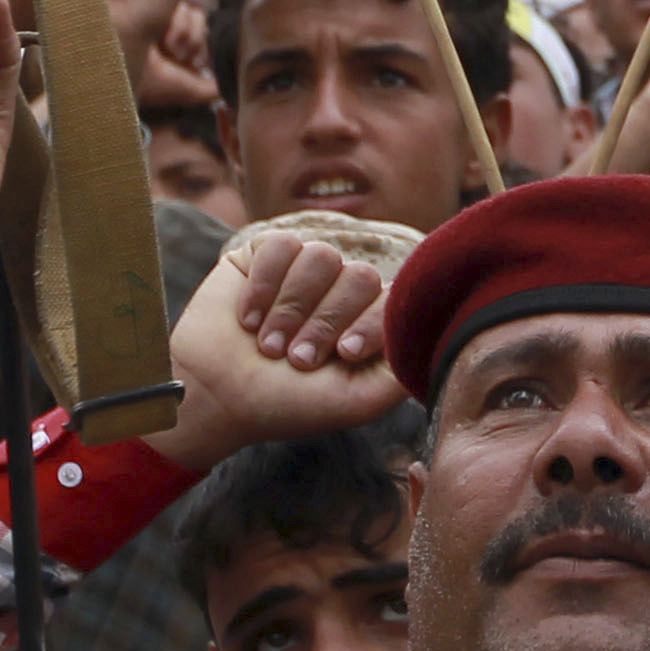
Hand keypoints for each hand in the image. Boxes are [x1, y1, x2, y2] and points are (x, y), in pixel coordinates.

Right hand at [158, 220, 411, 471]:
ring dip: (291, 307)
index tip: (341, 355)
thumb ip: (400, 372)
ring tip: (267, 344)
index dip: (370, 324)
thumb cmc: (286, 404)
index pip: (393, 300)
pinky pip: (280, 246)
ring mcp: (303, 270)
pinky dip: (264, 286)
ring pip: (320, 256)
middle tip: (294, 358)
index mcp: (368, 319)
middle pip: (359, 275)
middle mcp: (340, 290)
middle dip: (324, 321)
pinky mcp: (264, 255)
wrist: (215, 398)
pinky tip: (248, 319)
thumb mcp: (355, 401)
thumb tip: (434, 339)